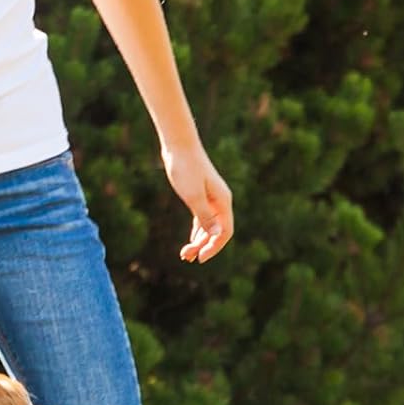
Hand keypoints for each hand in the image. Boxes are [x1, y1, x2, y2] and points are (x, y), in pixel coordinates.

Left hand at [163, 143, 233, 263]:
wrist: (179, 146)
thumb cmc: (185, 168)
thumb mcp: (193, 196)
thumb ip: (205, 216)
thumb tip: (217, 235)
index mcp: (223, 201)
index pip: (225, 232)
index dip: (215, 247)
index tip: (201, 258)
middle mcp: (220, 201)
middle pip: (216, 231)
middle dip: (203, 246)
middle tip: (186, 258)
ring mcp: (211, 198)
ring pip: (208, 226)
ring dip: (199, 241)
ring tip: (185, 255)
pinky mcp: (201, 194)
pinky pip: (202, 218)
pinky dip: (197, 230)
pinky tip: (191, 241)